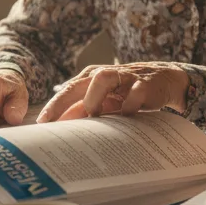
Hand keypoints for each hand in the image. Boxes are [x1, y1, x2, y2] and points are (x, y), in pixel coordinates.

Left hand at [36, 63, 188, 122]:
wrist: (165, 80)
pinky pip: (134, 92)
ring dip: (94, 97)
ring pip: (103, 79)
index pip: (67, 91)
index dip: (53, 107)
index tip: (40, 125)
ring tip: (91, 115)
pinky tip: (126, 115)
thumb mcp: (105, 102)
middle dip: (62, 103)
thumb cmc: (128, 93)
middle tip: (51, 122)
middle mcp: (105, 74)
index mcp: (92, 78)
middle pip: (78, 84)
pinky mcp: (145, 83)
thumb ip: (85, 112)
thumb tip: (60, 130)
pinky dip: (129, 104)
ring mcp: (125, 77)